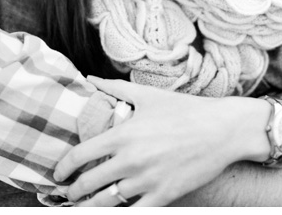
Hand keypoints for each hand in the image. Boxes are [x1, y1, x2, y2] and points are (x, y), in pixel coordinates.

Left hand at [53, 76, 268, 206]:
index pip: (80, 156)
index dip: (63, 169)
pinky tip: (115, 213)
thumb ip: (116, 88)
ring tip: (84, 208)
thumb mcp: (148, 95)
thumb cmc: (186, 110)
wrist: (223, 130)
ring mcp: (147, 180)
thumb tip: (91, 79)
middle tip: (70, 194)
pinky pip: (135, 214)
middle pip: (89, 184)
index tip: (58, 175)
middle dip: (74, 192)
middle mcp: (131, 160)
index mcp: (123, 134)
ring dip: (90, 208)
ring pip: (107, 203)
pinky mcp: (165, 195)